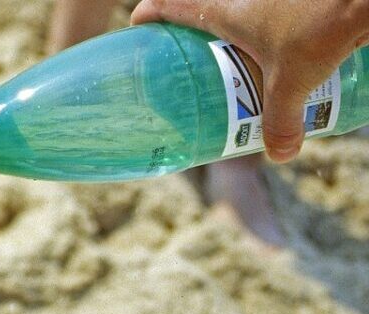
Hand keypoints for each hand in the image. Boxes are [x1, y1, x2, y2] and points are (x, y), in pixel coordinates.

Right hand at [131, 0, 368, 161]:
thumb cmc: (319, 25)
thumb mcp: (295, 81)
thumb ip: (281, 120)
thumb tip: (281, 154)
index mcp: (221, 9)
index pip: (167, 3)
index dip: (148, 15)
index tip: (139, 28)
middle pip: (199, 5)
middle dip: (190, 26)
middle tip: (189, 54)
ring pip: (234, 6)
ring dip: (230, 24)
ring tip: (234, 52)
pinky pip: (265, 8)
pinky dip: (263, 20)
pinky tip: (279, 39)